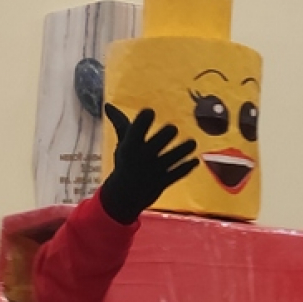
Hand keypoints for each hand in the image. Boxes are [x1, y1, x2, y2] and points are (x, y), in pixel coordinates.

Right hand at [97, 105, 198, 224]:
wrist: (124, 196)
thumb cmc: (125, 163)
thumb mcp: (123, 144)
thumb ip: (120, 123)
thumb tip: (107, 105)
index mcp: (130, 146)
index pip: (136, 130)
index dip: (143, 120)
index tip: (149, 111)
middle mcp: (142, 157)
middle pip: (158, 142)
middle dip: (166, 134)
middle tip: (172, 129)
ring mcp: (154, 171)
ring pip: (173, 158)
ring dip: (184, 149)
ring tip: (192, 143)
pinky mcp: (163, 182)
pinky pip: (178, 173)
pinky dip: (187, 167)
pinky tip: (195, 160)